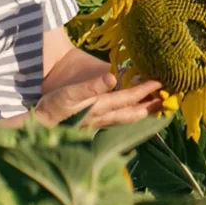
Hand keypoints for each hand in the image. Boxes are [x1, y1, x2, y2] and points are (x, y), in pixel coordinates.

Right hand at [35, 72, 163, 128]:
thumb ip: (91, 86)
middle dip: (149, 106)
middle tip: (166, 100)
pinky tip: (126, 115)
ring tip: (152, 108)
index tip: (160, 83)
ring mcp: (97, 124)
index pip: (129, 97)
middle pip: (132, 113)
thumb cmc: (53, 108)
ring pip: (125, 119)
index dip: (145, 90)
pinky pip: (115, 121)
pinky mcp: (91, 126)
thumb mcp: (70, 94)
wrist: (38, 128)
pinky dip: (126, 117)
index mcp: (100, 107)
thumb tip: (112, 76)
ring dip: (140, 113)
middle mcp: (103, 118)